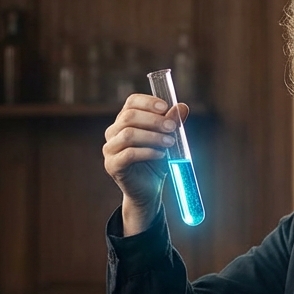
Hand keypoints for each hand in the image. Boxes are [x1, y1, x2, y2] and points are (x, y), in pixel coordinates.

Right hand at [103, 94, 189, 234]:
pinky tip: (160, 155)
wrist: (149, 190)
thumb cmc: (156, 162)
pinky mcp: (112, 165)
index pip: (131, 103)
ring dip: (152, 136)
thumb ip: (172, 123)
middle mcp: (113, 132)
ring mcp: (110, 149)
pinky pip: (128, 154)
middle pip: (129, 117)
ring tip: (169, 143)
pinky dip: (147, 152)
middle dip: (154, 120)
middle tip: (172, 128)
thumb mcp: (167, 139)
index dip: (148, 102)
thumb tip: (183, 107)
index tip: (165, 107)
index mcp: (125, 121)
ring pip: (128, 134)